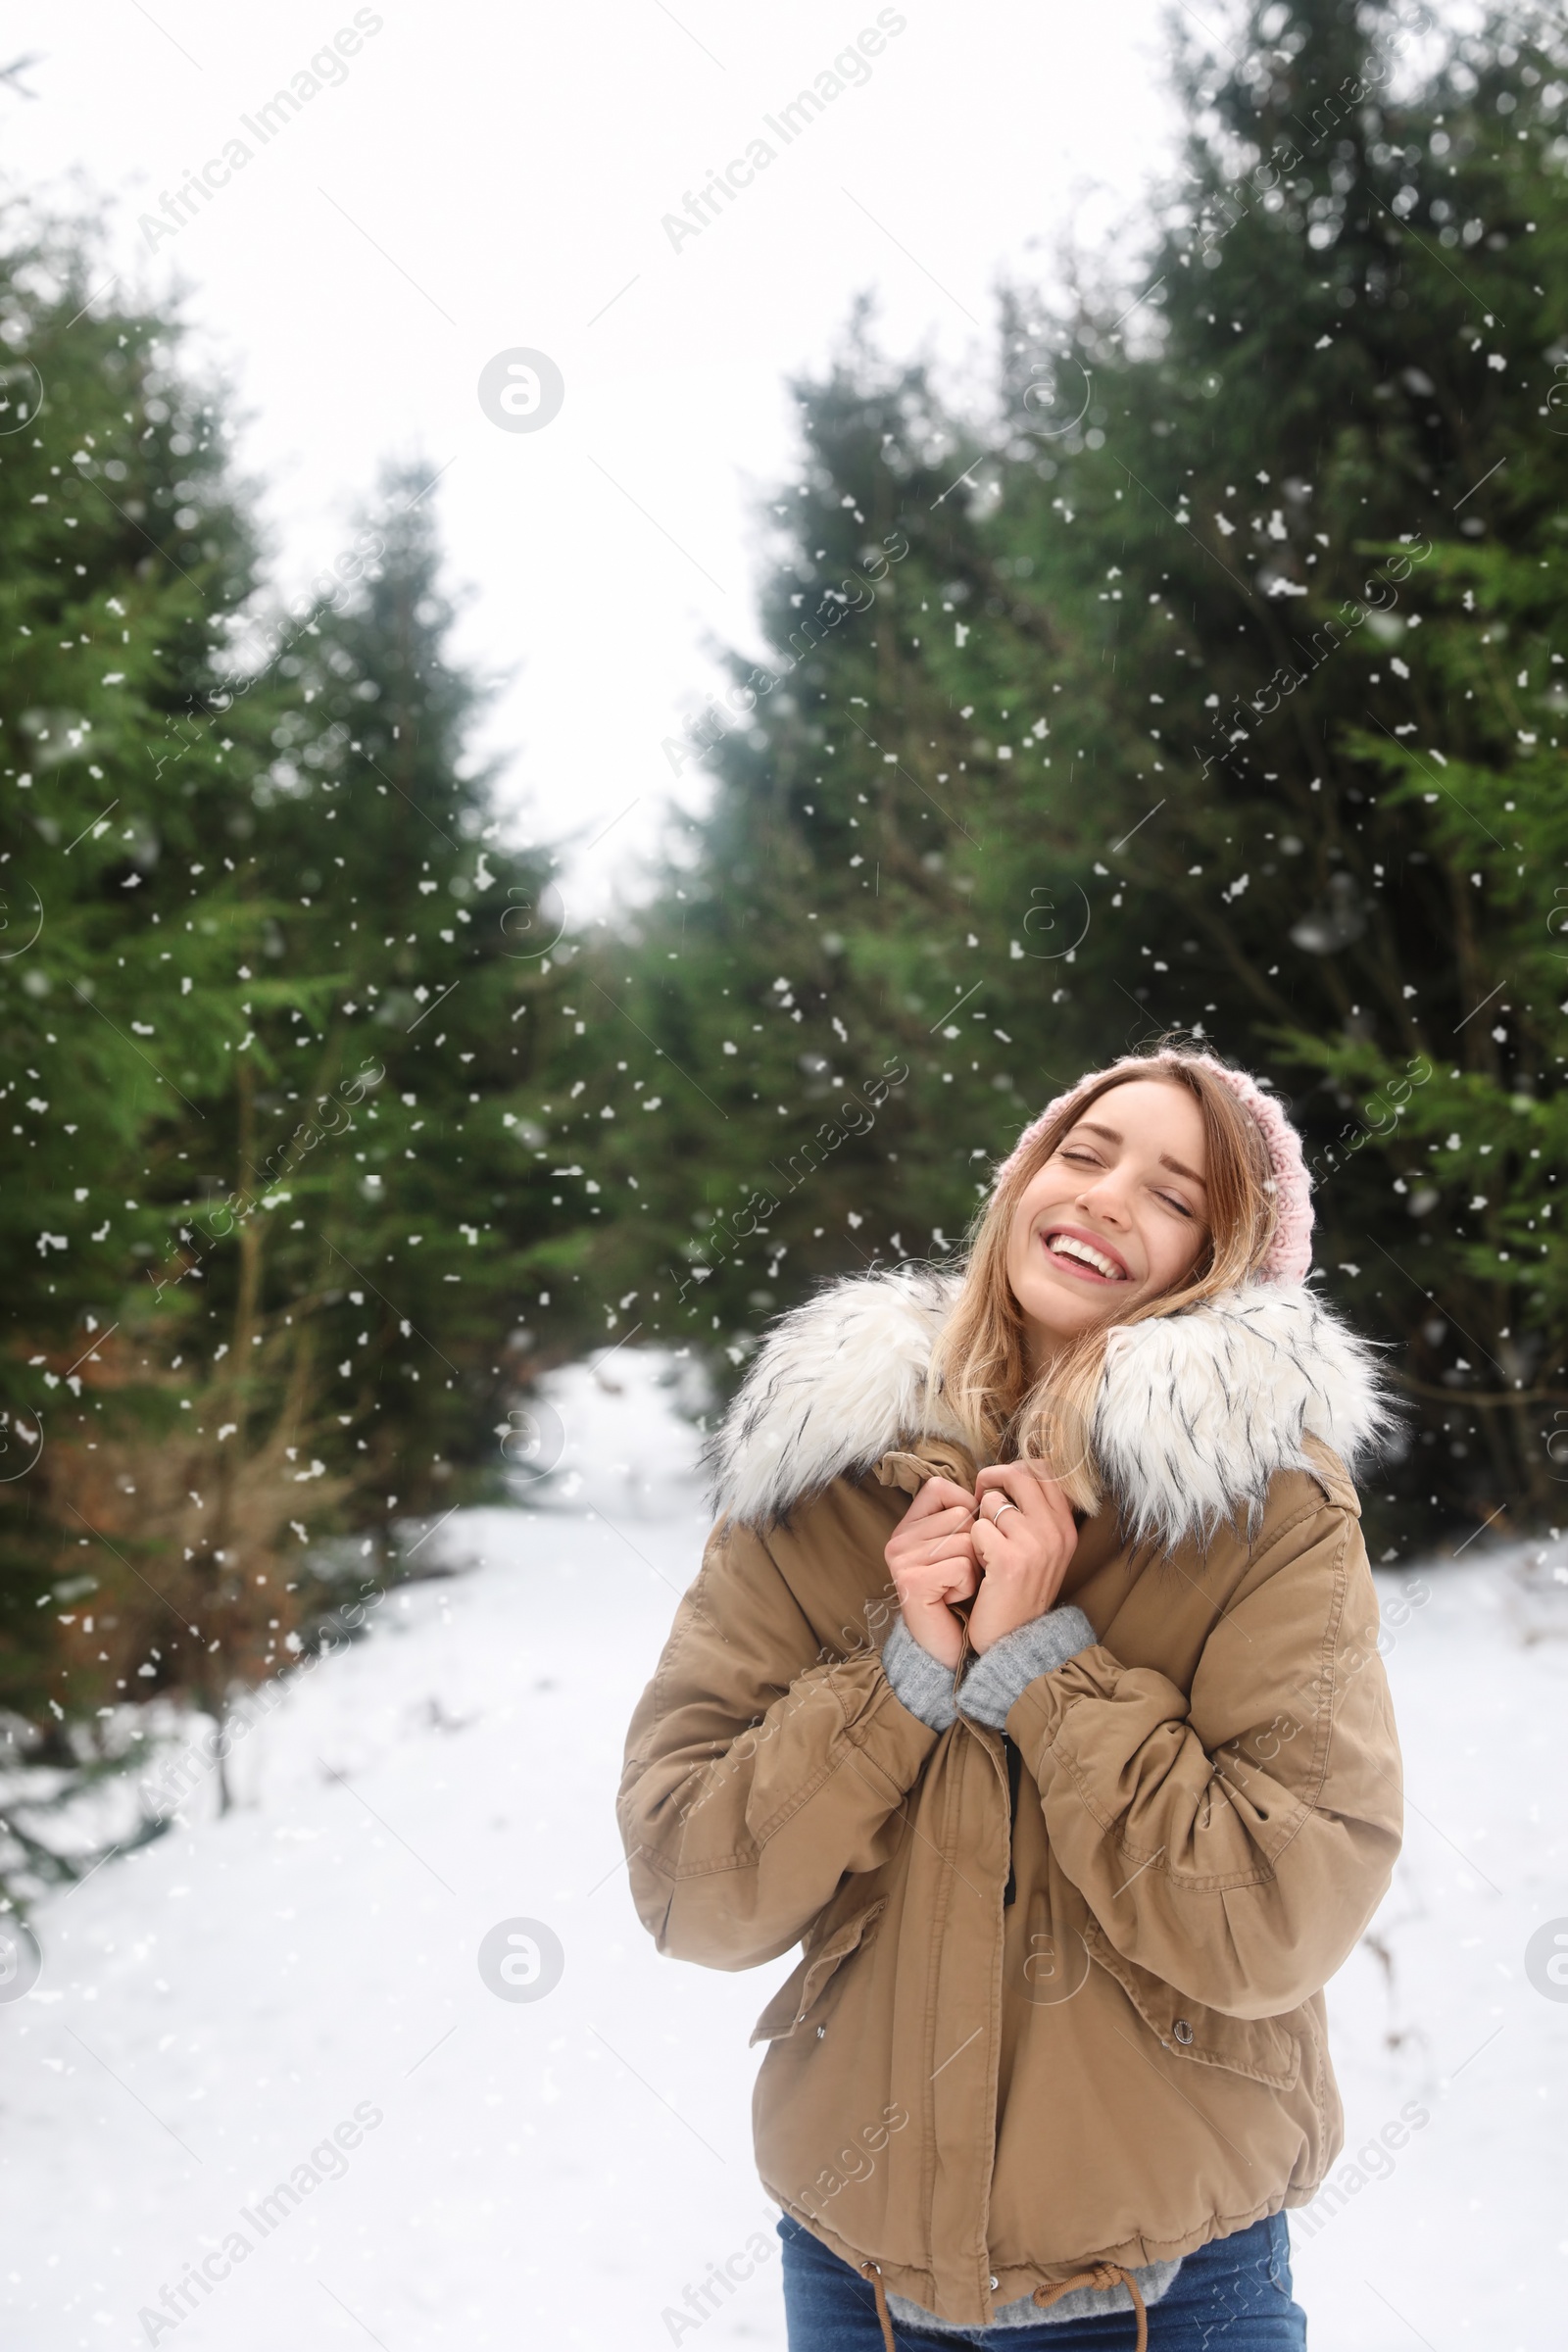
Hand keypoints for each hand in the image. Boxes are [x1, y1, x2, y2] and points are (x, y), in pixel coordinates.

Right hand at [884, 1475, 978, 1669]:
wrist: (953, 1650)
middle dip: (976, 1547)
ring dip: (975, 1569)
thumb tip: (992, 1490)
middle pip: (961, 1516)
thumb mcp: (962, 1549)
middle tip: (959, 1577)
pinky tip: (952, 1600)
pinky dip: (968, 1586)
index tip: (965, 1546)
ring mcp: (901, 1560)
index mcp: (908, 1527)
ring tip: (957, 1590)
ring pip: (967, 1541)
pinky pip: (962, 1566)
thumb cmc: (963, 1597)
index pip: (940, 1488)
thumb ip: (965, 1517)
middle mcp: (898, 1540)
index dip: (966, 1511)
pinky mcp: (911, 1581)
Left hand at [966, 1464, 1077, 1654]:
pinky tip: (979, 1564)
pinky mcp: (1011, 1560)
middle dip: (991, 1479)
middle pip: (1020, 1474)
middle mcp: (1057, 1533)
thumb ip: (1034, 1514)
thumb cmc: (1017, 1591)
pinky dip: (971, 1542)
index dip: (1015, 1470)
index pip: (1044, 1471)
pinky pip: (978, 1526)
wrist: (1013, 1641)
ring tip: (983, 1546)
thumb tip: (1012, 1472)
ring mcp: (1037, 1545)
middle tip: (978, 1498)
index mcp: (1066, 1527)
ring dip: (979, 1519)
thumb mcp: (1040, 1550)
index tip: (999, 1487)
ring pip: (993, 1501)